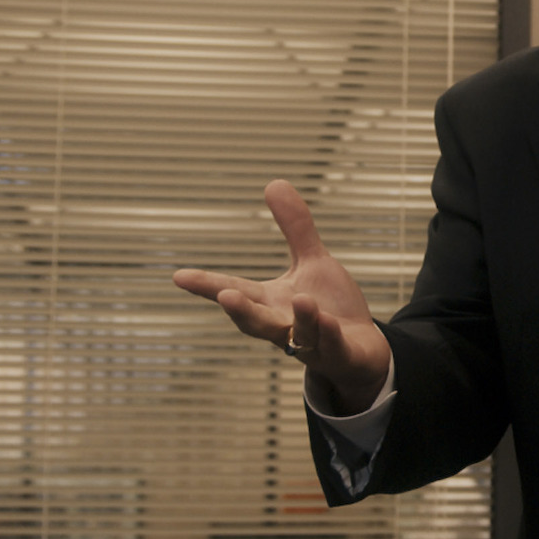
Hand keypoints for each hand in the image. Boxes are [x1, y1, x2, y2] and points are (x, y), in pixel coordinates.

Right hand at [172, 180, 391, 410]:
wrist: (360, 350)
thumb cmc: (328, 308)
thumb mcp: (312, 263)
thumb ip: (295, 228)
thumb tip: (274, 183)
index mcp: (271, 303)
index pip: (236, 291)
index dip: (207, 285)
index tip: (178, 276)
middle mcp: (284, 326)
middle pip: (256, 322)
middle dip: (240, 311)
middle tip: (224, 297)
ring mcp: (310, 344)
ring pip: (299, 336)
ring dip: (300, 320)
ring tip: (302, 299)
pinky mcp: (339, 355)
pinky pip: (332, 346)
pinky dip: (328, 334)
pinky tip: (329, 321)